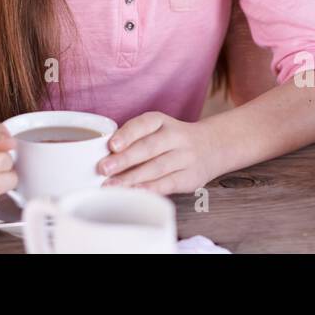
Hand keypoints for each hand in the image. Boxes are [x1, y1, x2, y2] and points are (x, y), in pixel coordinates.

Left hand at [99, 111, 214, 195]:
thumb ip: (133, 138)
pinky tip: (135, 193)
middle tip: (103, 168)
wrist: (211, 147)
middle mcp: (175, 137)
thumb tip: (104, 155)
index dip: (128, 134)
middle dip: (125, 159)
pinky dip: (151, 189)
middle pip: (149, 148)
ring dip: (133, 178)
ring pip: (157, 167)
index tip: (111, 145)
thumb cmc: (170, 140)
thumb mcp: (156, 129)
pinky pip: (169, 183)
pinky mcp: (190, 177)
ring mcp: (185, 158)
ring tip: (112, 186)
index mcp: (161, 122)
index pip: (144, 124)